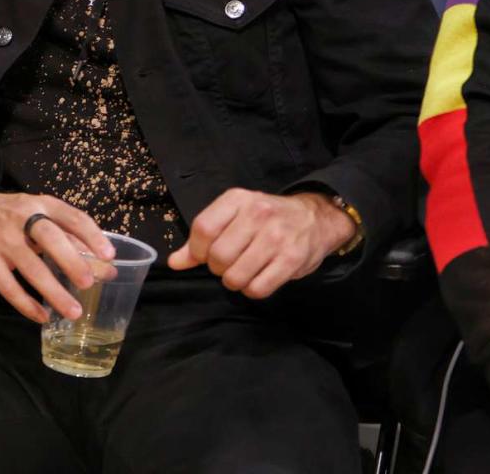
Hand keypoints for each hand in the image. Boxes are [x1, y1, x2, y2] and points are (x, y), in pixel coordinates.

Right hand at [0, 187, 115, 322]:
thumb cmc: (8, 215)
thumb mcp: (34, 213)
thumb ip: (66, 236)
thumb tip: (105, 265)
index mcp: (39, 204)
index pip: (70, 216)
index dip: (91, 235)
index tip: (109, 255)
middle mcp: (21, 218)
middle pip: (49, 237)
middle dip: (71, 260)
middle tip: (88, 282)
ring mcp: (1, 239)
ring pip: (30, 267)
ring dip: (53, 291)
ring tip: (73, 311)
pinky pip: (7, 285)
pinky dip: (25, 303)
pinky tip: (41, 315)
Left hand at [166, 189, 357, 298]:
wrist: (314, 218)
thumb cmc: (266, 219)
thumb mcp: (233, 216)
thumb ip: (202, 238)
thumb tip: (175, 262)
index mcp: (237, 199)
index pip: (203, 228)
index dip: (197, 250)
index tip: (203, 256)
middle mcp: (257, 214)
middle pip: (218, 256)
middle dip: (217, 268)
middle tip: (227, 264)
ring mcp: (277, 237)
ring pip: (236, 276)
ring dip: (234, 281)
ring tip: (242, 272)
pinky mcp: (292, 259)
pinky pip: (258, 288)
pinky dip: (252, 290)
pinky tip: (257, 279)